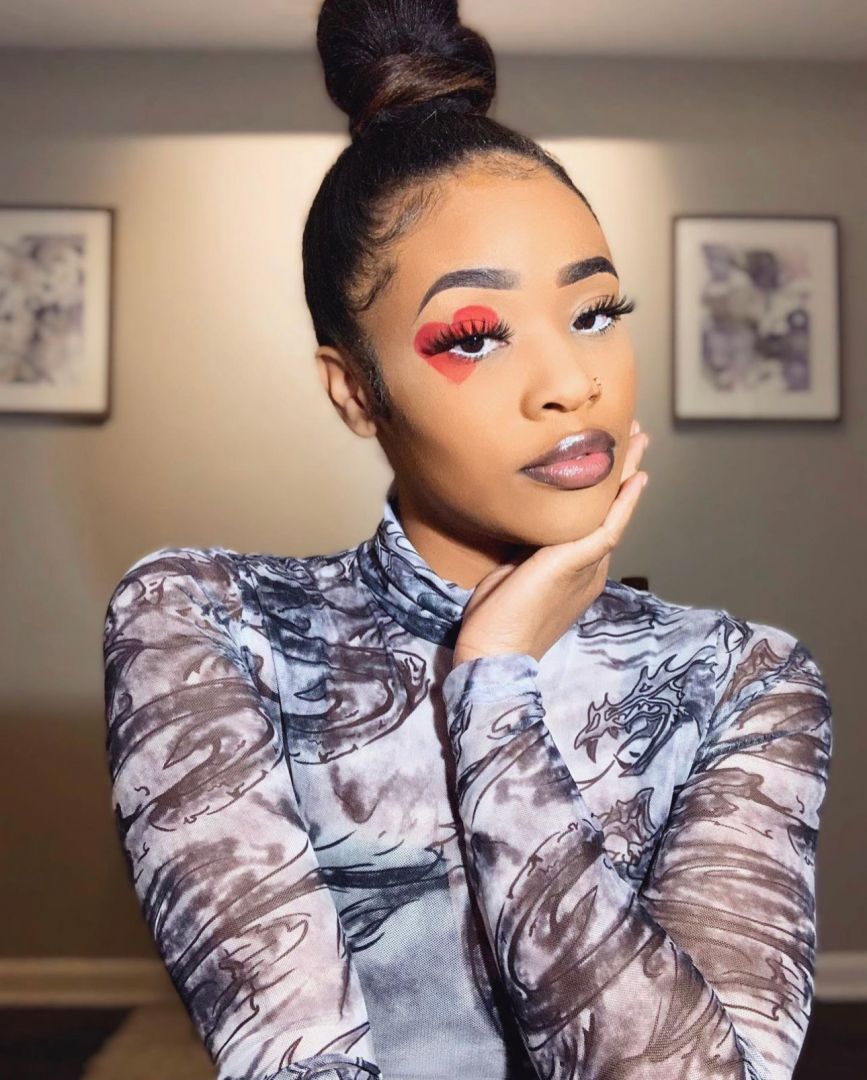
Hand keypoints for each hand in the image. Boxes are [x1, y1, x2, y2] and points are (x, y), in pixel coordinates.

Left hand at [452, 420, 649, 667]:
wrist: (494, 653)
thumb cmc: (496, 621)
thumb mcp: (513, 571)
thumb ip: (525, 546)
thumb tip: (521, 519)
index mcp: (575, 570)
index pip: (596, 521)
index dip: (608, 490)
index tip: (613, 460)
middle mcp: (588, 567)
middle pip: (613, 510)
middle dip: (625, 471)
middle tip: (636, 436)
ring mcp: (586, 566)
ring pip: (614, 512)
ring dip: (628, 474)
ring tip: (639, 440)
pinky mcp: (575, 565)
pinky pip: (608, 528)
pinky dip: (623, 503)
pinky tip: (635, 479)